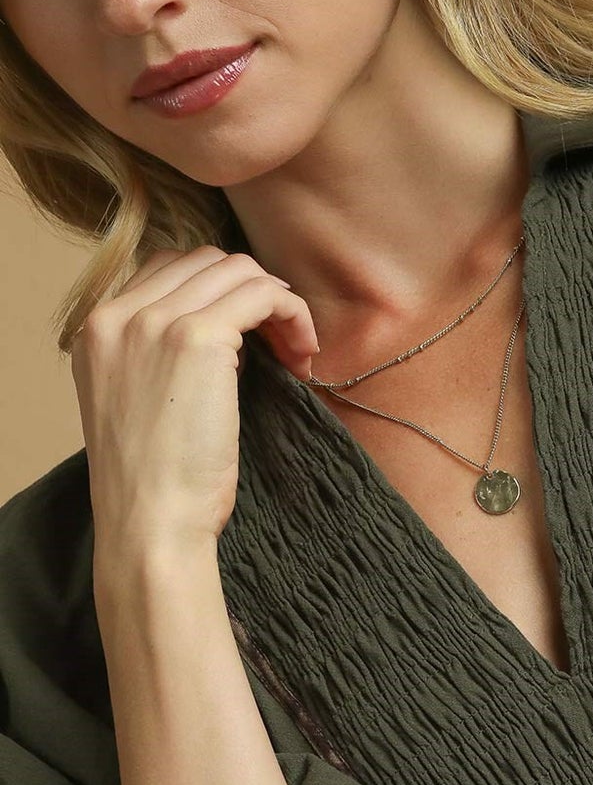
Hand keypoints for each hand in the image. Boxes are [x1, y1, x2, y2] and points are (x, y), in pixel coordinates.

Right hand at [71, 244, 317, 558]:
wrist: (150, 523)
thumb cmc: (156, 481)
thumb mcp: (138, 402)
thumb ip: (159, 355)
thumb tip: (227, 331)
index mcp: (96, 328)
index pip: (168, 269)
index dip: (219, 293)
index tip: (250, 334)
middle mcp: (118, 314)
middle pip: (206, 262)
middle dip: (253, 294)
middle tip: (282, 345)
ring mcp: (154, 322)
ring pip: (238, 271)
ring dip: (279, 305)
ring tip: (296, 354)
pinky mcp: (196, 338)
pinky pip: (263, 294)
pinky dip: (294, 315)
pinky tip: (302, 358)